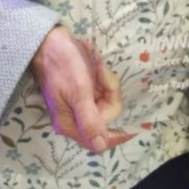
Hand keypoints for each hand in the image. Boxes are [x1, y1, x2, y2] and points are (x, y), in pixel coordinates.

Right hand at [30, 26, 131, 152]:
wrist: (52, 42)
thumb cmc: (63, 67)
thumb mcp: (78, 93)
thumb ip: (90, 121)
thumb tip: (101, 147)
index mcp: (71, 124)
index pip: (99, 140)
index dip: (118, 136)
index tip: (136, 129)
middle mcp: (77, 117)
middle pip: (108, 115)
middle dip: (110, 93)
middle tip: (101, 74)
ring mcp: (83, 102)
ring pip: (109, 100)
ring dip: (107, 82)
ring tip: (96, 67)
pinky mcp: (87, 90)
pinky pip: (105, 89)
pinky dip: (104, 78)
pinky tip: (96, 66)